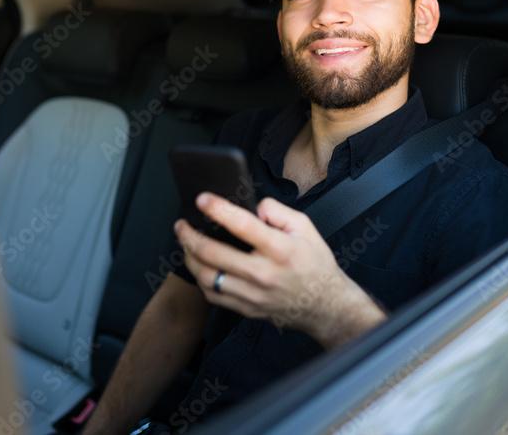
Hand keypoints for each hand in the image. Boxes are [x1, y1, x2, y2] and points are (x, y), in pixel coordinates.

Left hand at [174, 193, 385, 347]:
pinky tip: (200, 266)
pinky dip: (201, 279)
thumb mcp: (306, 228)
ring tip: (186, 244)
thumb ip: (278, 212)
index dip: (218, 209)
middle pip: (213, 254)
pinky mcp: (247, 309)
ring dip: (189, 258)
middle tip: (182, 225)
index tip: (202, 199)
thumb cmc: (315, 265)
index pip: (242, 226)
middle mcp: (264, 274)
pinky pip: (213, 295)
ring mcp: (253, 295)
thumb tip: (253, 207)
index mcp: (280, 250)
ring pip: (207, 277)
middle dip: (190, 236)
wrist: (325, 306)